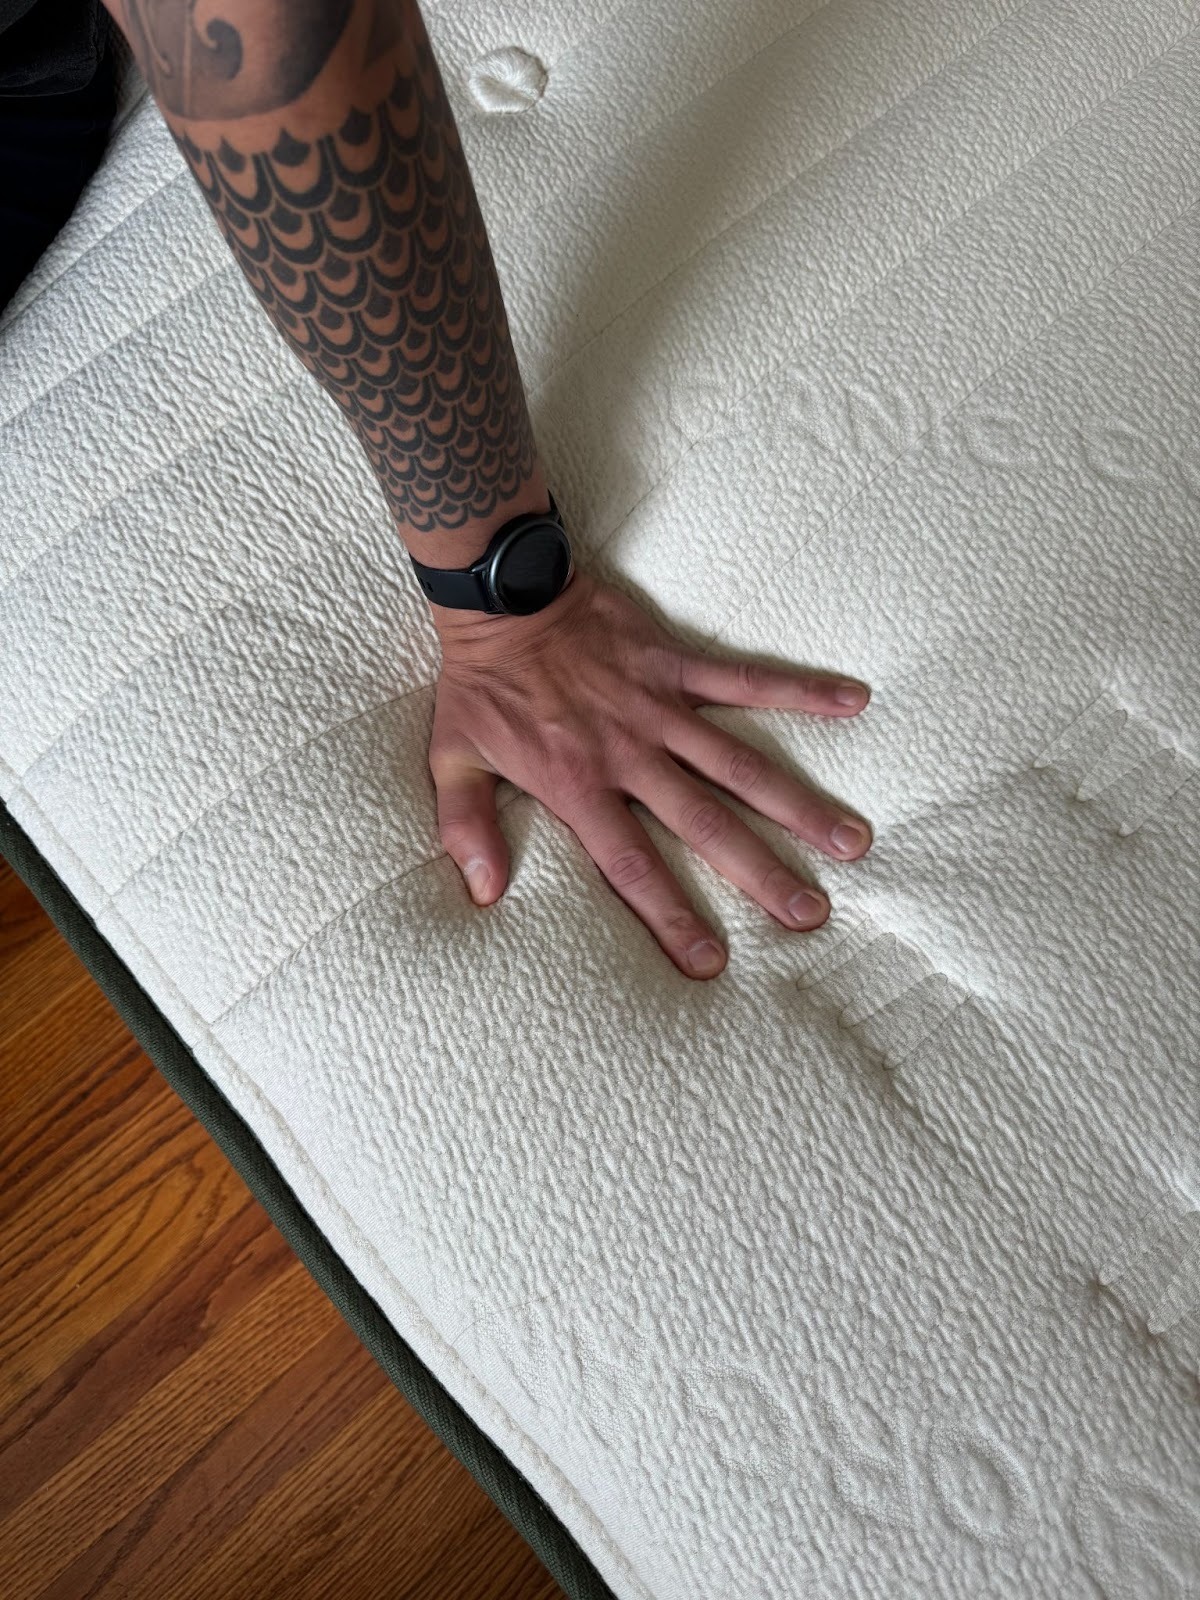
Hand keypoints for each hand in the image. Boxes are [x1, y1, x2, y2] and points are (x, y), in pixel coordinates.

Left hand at [428, 570, 871, 979]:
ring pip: (741, 765)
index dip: (671, 916)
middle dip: (761, 873)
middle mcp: (628, 754)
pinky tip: (855, 701)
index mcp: (578, 785)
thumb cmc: (479, 683)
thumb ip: (467, 828)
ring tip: (852, 842)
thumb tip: (483, 894)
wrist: (500, 594)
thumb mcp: (453, 760)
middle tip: (811, 915)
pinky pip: (746, 678)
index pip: (631, 864)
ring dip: (798, 804)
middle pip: (705, 824)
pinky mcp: (676, 664)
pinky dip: (801, 690)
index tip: (711, 962)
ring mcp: (659, 709)